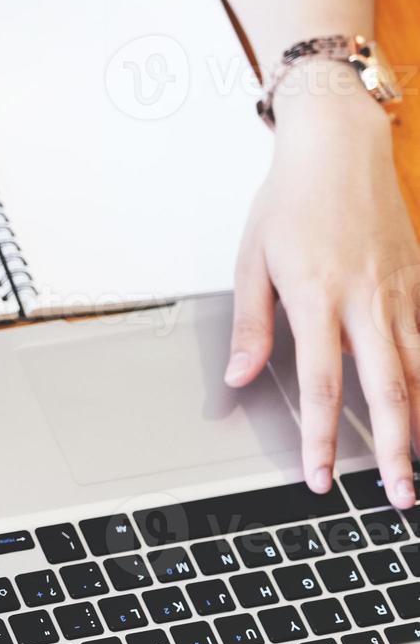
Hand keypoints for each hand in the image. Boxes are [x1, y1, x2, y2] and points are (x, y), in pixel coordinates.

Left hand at [225, 77, 418, 507]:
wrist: (338, 147)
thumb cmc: (289, 201)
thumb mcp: (251, 260)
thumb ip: (251, 325)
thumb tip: (240, 378)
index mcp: (317, 298)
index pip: (321, 386)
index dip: (322, 439)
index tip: (319, 477)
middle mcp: (366, 302)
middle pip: (388, 391)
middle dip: (393, 451)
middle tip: (398, 496)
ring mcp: (399, 293)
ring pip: (419, 373)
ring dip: (418, 426)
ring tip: (416, 468)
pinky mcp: (417, 282)